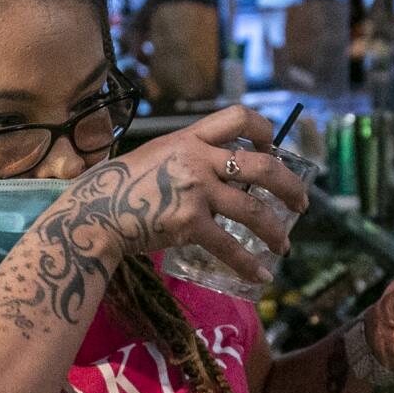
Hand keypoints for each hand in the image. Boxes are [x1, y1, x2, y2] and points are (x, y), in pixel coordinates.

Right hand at [52, 104, 311, 281]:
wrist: (93, 214)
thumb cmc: (116, 187)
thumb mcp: (154, 155)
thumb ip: (184, 157)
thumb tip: (214, 169)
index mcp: (189, 138)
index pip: (239, 117)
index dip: (264, 131)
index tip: (272, 149)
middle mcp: (197, 160)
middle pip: (262, 166)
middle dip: (290, 186)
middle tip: (301, 202)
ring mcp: (195, 192)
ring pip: (253, 210)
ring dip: (275, 230)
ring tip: (284, 244)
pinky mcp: (189, 225)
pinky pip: (230, 246)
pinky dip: (248, 264)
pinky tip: (260, 275)